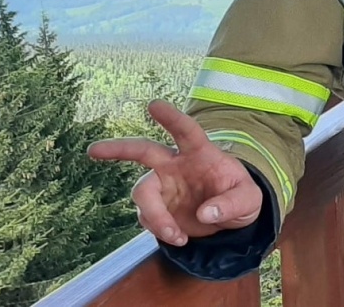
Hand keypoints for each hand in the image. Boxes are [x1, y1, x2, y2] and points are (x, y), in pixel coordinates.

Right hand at [88, 100, 263, 246]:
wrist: (232, 220)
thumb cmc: (241, 198)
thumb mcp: (250, 200)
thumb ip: (231, 204)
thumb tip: (205, 213)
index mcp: (201, 152)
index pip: (186, 131)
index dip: (171, 118)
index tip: (154, 105)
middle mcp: (176, 165)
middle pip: (143, 152)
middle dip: (118, 149)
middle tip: (94, 150)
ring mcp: (163, 185)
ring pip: (142, 193)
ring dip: (155, 216)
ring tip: (177, 235)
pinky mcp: (157, 207)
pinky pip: (146, 216)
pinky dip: (158, 229)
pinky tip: (178, 237)